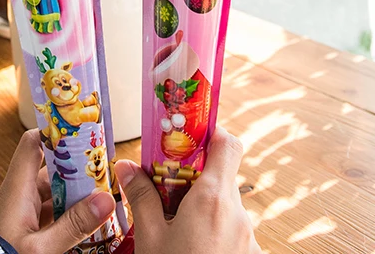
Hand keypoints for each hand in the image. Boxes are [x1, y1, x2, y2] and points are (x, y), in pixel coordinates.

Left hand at [0, 130, 115, 253]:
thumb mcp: (40, 248)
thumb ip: (73, 225)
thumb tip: (106, 200)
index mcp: (17, 188)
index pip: (33, 143)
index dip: (55, 132)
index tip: (81, 130)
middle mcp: (19, 195)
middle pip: (52, 170)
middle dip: (78, 170)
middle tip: (105, 171)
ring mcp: (22, 213)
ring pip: (55, 194)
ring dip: (76, 196)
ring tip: (104, 197)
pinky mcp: (25, 230)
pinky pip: (51, 214)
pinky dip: (69, 215)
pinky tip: (87, 221)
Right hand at [114, 127, 260, 253]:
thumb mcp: (150, 238)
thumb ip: (141, 197)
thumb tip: (125, 167)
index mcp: (212, 198)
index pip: (228, 143)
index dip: (212, 133)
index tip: (189, 135)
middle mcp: (237, 212)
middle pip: (221, 177)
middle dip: (195, 179)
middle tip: (167, 190)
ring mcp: (249, 238)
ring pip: (226, 207)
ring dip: (203, 210)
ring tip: (175, 229)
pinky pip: (233, 233)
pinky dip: (215, 234)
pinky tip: (194, 250)